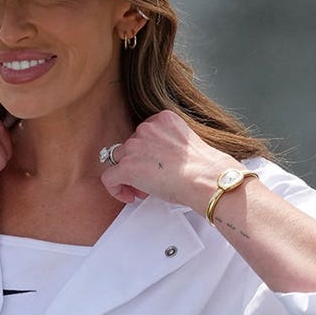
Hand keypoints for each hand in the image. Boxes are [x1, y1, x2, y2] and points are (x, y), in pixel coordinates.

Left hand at [99, 110, 241, 209]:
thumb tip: (156, 162)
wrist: (206, 178)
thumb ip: (166, 144)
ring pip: (118, 160)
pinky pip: (109, 177)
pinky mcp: (127, 166)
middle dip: (137, 164)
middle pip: (130, 146)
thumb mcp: (185, 144)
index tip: (154, 167)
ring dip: (127, 174)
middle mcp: (146, 128)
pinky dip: (115, 188)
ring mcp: (135, 145)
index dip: (146, 153)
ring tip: (142, 190)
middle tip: (149, 181)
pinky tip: (128, 196)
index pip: (143, 134)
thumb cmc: (204, 168)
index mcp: (162, 118)